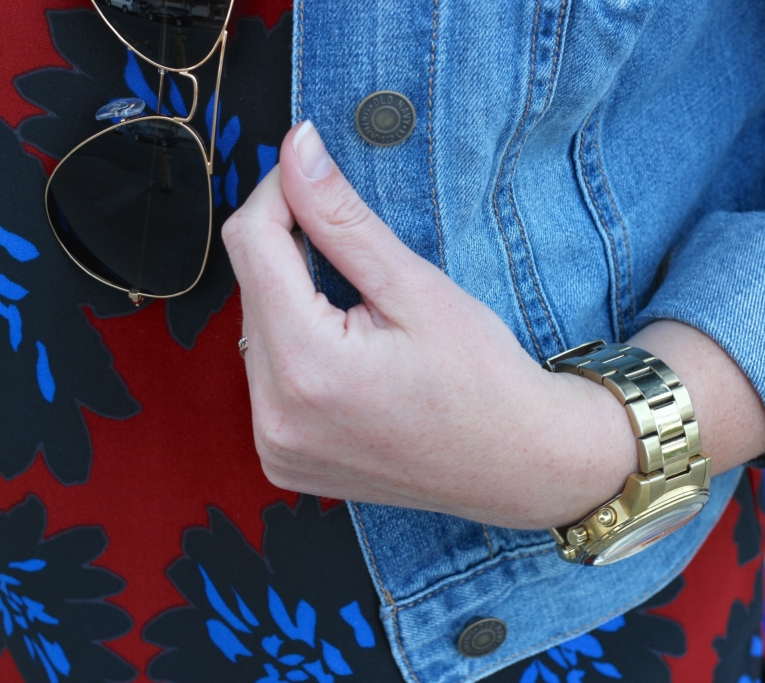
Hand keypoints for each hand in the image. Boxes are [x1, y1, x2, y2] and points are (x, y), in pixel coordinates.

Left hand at [223, 122, 644, 528]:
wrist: (516, 465)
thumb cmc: (483, 380)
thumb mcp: (414, 286)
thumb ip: (341, 217)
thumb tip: (297, 150)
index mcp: (308, 368)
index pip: (250, 244)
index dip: (278, 195)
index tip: (312, 178)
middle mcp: (275, 416)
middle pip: (248, 287)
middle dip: (289, 252)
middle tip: (352, 253)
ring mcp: (274, 445)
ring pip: (253, 330)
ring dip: (289, 301)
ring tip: (357, 316)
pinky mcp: (279, 459)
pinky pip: (264, 377)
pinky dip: (293, 348)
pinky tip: (344, 355)